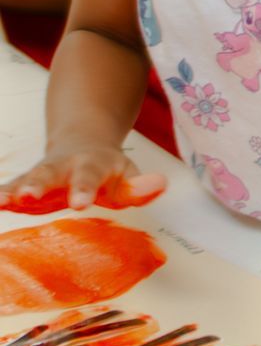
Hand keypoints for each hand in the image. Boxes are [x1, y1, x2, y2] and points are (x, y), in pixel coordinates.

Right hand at [0, 137, 138, 209]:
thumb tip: (160, 184)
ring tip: (3, 201)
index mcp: (92, 164)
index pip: (90, 176)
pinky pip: (10, 188)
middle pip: (51, 173)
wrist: (83, 142)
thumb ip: (140, 187)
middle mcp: (64, 165)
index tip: (80, 203)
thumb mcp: (127, 177)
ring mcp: (43, 173)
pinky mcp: (26, 184)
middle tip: (29, 197)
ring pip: (28, 178)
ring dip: (15, 189)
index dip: (84, 188)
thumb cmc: (108, 170)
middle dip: (40, 185)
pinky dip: (1, 194)